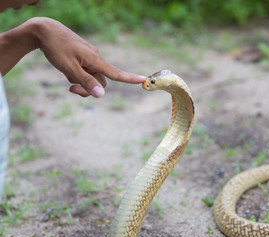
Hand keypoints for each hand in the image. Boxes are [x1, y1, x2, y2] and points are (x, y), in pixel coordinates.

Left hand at [31, 17, 145, 96]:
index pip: (116, 73)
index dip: (130, 79)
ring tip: (66, 75)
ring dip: (80, 82)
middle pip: (100, 82)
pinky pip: (85, 72)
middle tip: (70, 89)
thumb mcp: (69, 68)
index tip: (144, 80)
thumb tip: (101, 95)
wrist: (45, 31)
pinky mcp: (83, 58)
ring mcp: (89, 58)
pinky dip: (77, 75)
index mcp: (95, 60)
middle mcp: (95, 59)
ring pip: (91, 78)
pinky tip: (66, 69)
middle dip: (87, 89)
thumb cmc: (56, 48)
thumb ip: (85, 81)